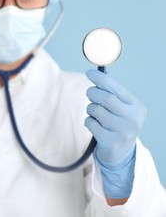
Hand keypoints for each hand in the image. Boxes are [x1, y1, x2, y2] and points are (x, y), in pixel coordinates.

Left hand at [85, 69, 146, 197]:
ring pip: (96, 110)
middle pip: (106, 98)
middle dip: (93, 93)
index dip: (101, 79)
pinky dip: (88, 121)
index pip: (116, 88)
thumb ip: (112, 93)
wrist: (121, 152)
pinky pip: (90, 123)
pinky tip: (94, 125)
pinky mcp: (111, 142)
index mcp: (137, 107)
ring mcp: (123, 132)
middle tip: (90, 94)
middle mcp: (133, 119)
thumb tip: (96, 75)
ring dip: (90, 109)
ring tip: (94, 114)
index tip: (89, 73)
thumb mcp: (121, 108)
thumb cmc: (117, 123)